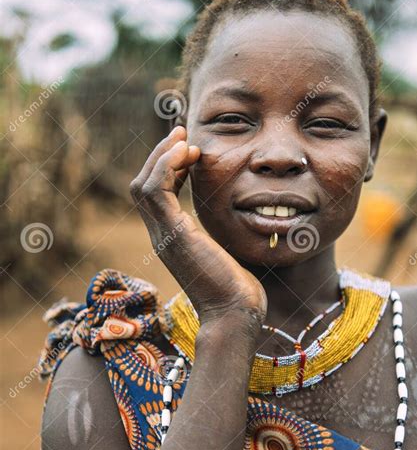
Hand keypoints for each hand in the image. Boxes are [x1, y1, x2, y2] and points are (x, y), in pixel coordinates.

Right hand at [130, 126, 266, 326]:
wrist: (236, 315)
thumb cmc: (238, 290)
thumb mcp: (228, 251)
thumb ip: (222, 231)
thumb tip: (240, 213)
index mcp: (172, 239)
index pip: (156, 195)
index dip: (168, 168)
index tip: (190, 148)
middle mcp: (162, 236)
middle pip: (144, 185)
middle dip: (161, 156)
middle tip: (182, 134)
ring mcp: (164, 237)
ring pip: (144, 185)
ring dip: (162, 156)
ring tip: (184, 139)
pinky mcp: (173, 235)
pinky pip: (156, 191)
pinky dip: (167, 166)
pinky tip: (188, 153)